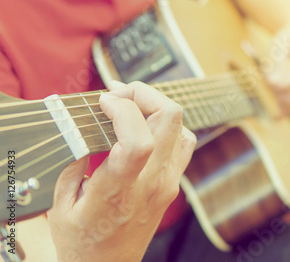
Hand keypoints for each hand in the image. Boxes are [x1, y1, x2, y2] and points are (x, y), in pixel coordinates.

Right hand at [47, 81, 195, 261]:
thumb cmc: (83, 240)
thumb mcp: (61, 203)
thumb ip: (73, 160)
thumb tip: (82, 123)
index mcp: (119, 189)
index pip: (139, 139)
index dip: (124, 108)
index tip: (103, 101)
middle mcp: (152, 182)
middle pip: (170, 118)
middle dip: (143, 92)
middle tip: (117, 94)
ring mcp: (168, 181)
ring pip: (181, 125)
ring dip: (155, 105)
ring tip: (129, 105)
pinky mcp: (174, 182)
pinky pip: (184, 141)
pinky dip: (167, 124)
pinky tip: (146, 124)